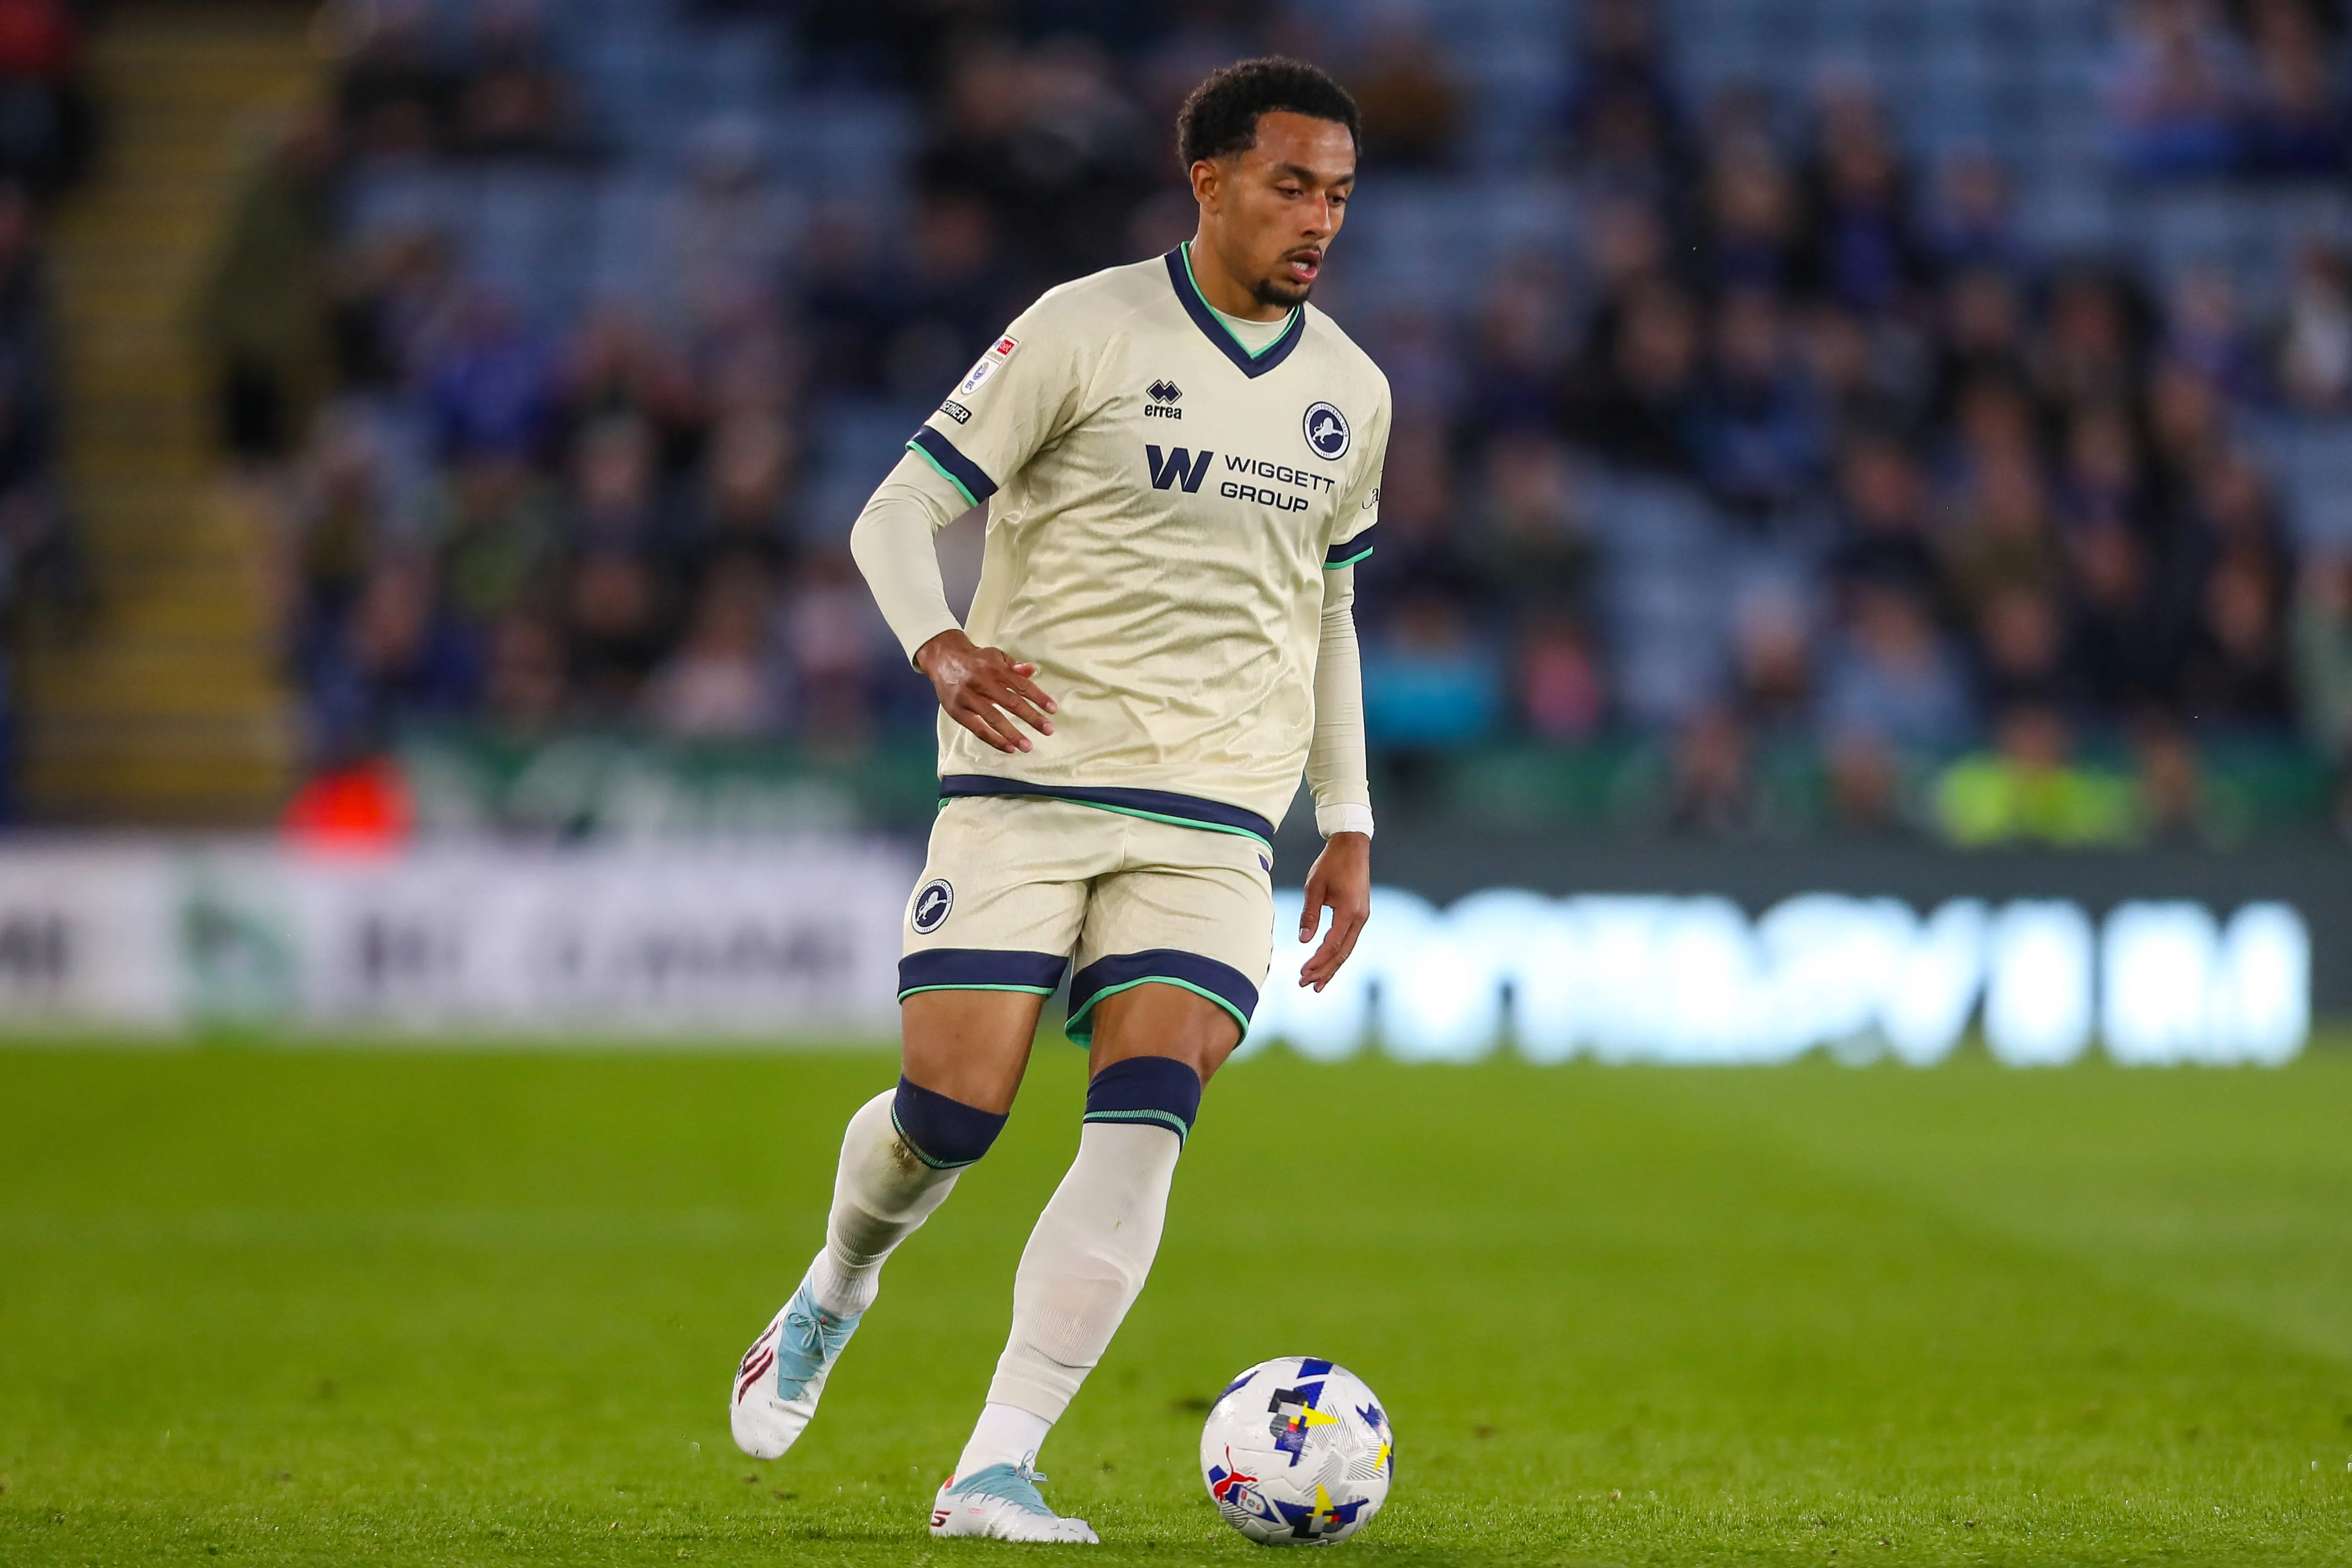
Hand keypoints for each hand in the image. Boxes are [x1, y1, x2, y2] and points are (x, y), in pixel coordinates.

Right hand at [917, 629, 1057, 753]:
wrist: (943, 658)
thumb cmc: (976, 660)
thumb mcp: (996, 657)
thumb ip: (1014, 666)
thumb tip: (1033, 670)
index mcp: (995, 668)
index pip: (1021, 685)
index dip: (1039, 697)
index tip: (1053, 710)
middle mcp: (982, 682)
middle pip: (1010, 702)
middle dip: (1031, 717)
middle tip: (1048, 730)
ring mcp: (968, 698)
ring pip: (993, 719)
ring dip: (1012, 734)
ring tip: (1028, 746)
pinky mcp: (957, 711)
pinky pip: (978, 729)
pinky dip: (994, 740)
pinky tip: (1009, 748)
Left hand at [1297, 831, 1369, 990]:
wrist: (1352, 845)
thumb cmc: (1332, 863)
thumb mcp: (1314, 887)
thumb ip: (1309, 915)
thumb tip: (1303, 940)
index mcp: (1349, 912)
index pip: (1332, 945)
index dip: (1317, 961)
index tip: (1303, 973)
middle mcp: (1360, 918)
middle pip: (1342, 954)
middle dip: (1324, 971)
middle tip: (1306, 985)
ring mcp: (1362, 917)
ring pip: (1347, 949)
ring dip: (1332, 966)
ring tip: (1317, 983)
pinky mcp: (1360, 914)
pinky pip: (1349, 940)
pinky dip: (1338, 953)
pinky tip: (1328, 962)